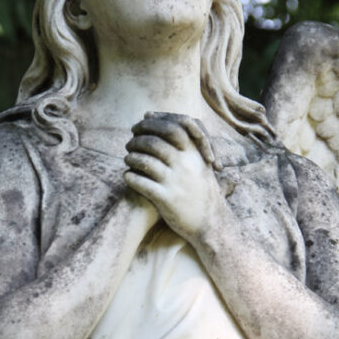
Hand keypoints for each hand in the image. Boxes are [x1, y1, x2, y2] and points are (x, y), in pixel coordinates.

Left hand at [123, 112, 226, 241]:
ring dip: (131, 158)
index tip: (138, 128)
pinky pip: (141, 183)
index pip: (170, 127)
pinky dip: (130, 177)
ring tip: (127, 158)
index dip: (149, 125)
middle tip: (129, 144)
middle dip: (136, 141)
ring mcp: (176, 181)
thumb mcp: (199, 161)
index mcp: (195, 152)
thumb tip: (151, 115)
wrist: (211, 222)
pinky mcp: (166, 199)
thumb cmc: (200, 189)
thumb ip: (181, 140)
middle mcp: (186, 164)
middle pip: (154, 142)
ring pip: (144, 161)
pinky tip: (127, 176)